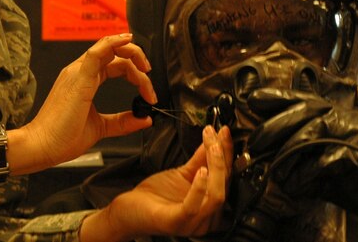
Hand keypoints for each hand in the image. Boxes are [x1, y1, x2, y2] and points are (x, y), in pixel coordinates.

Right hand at [16, 34, 156, 172]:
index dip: (135, 73)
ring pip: (109, 48)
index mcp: (84, 79)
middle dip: (138, 62)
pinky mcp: (79, 78)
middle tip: (149, 82)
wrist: (42, 146)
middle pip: (115, 53)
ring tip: (145, 70)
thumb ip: (122, 122)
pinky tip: (127, 41)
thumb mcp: (100, 127)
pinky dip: (114, 43)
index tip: (147, 93)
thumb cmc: (62, 137)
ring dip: (132, 54)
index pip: (114, 63)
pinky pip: (97, 52)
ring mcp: (78, 72)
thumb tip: (144, 118)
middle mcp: (80, 71)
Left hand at [82, 125, 233, 241]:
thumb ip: (200, 159)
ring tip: (212, 147)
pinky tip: (200, 172)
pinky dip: (199, 188)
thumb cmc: (155, 196)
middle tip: (217, 135)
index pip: (227, 178)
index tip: (224, 133)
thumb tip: (214, 140)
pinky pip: (193, 207)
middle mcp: (206, 219)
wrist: (129, 210)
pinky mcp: (176, 222)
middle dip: (223, 157)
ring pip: (215, 196)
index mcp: (210, 206)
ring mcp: (192, 223)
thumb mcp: (182, 173)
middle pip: (225, 186)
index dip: (228, 154)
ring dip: (216, 168)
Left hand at [242, 88, 357, 240]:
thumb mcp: (338, 160)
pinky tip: (296, 185)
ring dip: (286, 155)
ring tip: (275, 171)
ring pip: (309, 133)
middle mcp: (349, 120)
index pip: (305, 99)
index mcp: (343, 116)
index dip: (277, 97)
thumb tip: (276, 158)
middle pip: (303, 113)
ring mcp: (356, 135)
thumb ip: (312, 153)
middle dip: (273, 127)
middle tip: (255, 143)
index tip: (253, 98)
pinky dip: (305, 175)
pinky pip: (323, 161)